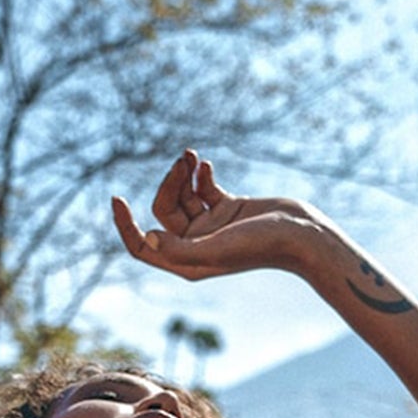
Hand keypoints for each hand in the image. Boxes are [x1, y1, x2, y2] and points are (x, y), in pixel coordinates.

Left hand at [112, 149, 318, 281]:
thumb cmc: (260, 247)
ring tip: (190, 156)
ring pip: (181, 195)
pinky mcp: (227, 207)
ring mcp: (211, 226)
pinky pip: (202, 187)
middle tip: (183, 163)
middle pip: (162, 211)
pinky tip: (204, 162)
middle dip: (167, 183)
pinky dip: (199, 173)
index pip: (143, 247)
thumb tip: (145, 238)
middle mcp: (196, 245)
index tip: (116, 198)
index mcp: (187, 262)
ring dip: (181, 173)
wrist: (300, 236)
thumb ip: (177, 249)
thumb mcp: (215, 249)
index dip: (125, 226)